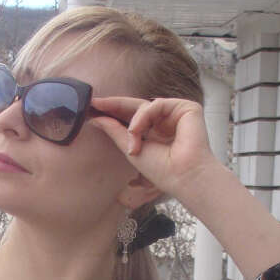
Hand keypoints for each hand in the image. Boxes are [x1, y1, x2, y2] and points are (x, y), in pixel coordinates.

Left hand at [91, 94, 279, 279]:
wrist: (183, 176)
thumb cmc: (162, 170)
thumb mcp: (130, 149)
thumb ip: (115, 131)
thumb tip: (96, 118)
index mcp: (154, 132)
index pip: (131, 117)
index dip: (113, 111)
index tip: (92, 108)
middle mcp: (165, 122)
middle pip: (136, 106)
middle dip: (114, 105)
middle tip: (94, 103)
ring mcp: (176, 114)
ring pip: (144, 106)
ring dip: (133, 125)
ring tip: (133, 146)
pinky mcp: (186, 108)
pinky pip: (156, 104)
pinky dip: (143, 117)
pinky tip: (138, 132)